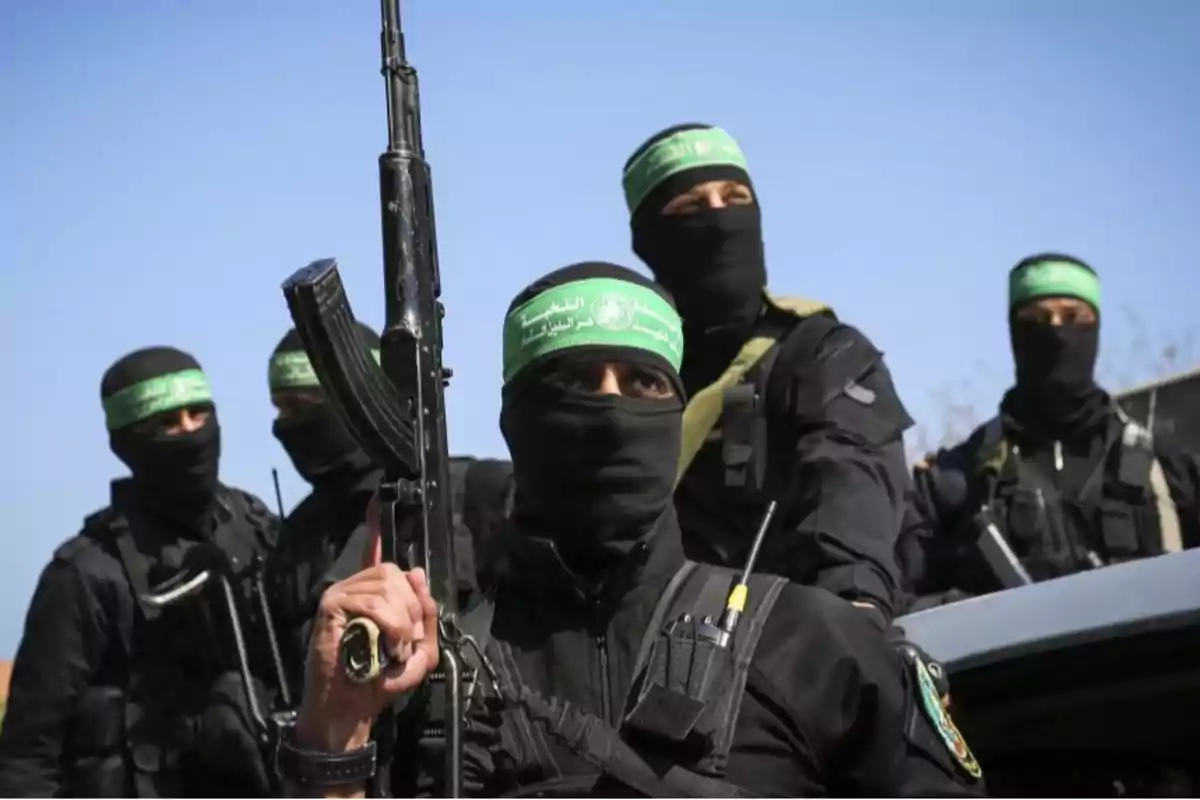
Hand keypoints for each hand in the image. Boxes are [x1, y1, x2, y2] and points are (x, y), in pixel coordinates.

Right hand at [295, 508, 439, 753]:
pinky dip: (389, 626)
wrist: (351, 707)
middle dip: (412, 610)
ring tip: (393, 650)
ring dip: (402, 624)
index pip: (376, 552)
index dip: (377, 525)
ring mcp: (342, 593)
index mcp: (374, 595)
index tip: (380, 498)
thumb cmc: (380, 681)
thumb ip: (426, 614)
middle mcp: (356, 587)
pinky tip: (384, 646)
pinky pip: (373, 602)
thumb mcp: (419, 651)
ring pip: (388, 588)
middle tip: (406, 642)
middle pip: (396, 574)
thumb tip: (417, 573)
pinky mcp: (331, 605)